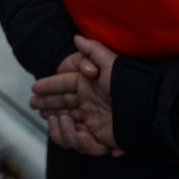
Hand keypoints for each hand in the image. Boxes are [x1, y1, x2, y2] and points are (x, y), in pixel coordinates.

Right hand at [30, 35, 121, 156]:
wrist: (145, 108)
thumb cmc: (126, 83)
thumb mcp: (109, 62)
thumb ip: (92, 49)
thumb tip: (76, 37)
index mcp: (88, 84)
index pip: (63, 84)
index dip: (48, 86)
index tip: (34, 88)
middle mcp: (88, 101)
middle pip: (61, 103)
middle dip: (46, 104)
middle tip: (34, 104)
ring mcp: (93, 119)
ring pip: (67, 122)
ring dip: (58, 124)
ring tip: (56, 119)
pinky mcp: (99, 136)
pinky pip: (81, 140)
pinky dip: (74, 138)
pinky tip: (74, 131)